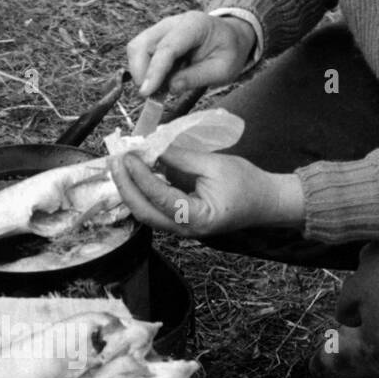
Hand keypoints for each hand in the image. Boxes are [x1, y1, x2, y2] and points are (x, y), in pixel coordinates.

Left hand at [109, 146, 304, 237]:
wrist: (264, 202)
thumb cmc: (246, 183)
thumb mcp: (214, 164)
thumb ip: (180, 158)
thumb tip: (151, 147)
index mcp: (196, 218)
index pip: (159, 197)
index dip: (140, 176)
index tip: (128, 155)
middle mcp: (183, 230)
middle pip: (143, 211)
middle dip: (124, 185)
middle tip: (114, 159)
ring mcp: (179, 229)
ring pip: (144, 212)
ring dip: (129, 188)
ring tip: (119, 163)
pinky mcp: (178, 221)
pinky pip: (153, 208)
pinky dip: (140, 190)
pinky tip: (133, 172)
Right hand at [126, 11, 255, 98]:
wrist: (230, 37)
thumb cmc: (229, 52)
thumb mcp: (222, 69)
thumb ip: (197, 77)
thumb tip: (171, 87)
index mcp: (195, 25)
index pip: (167, 47)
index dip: (154, 71)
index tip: (146, 93)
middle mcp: (173, 23)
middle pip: (142, 44)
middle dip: (141, 73)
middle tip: (152, 95)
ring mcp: (161, 29)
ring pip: (136, 48)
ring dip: (140, 73)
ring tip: (157, 89)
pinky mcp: (155, 38)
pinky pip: (139, 53)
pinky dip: (143, 71)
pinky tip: (158, 82)